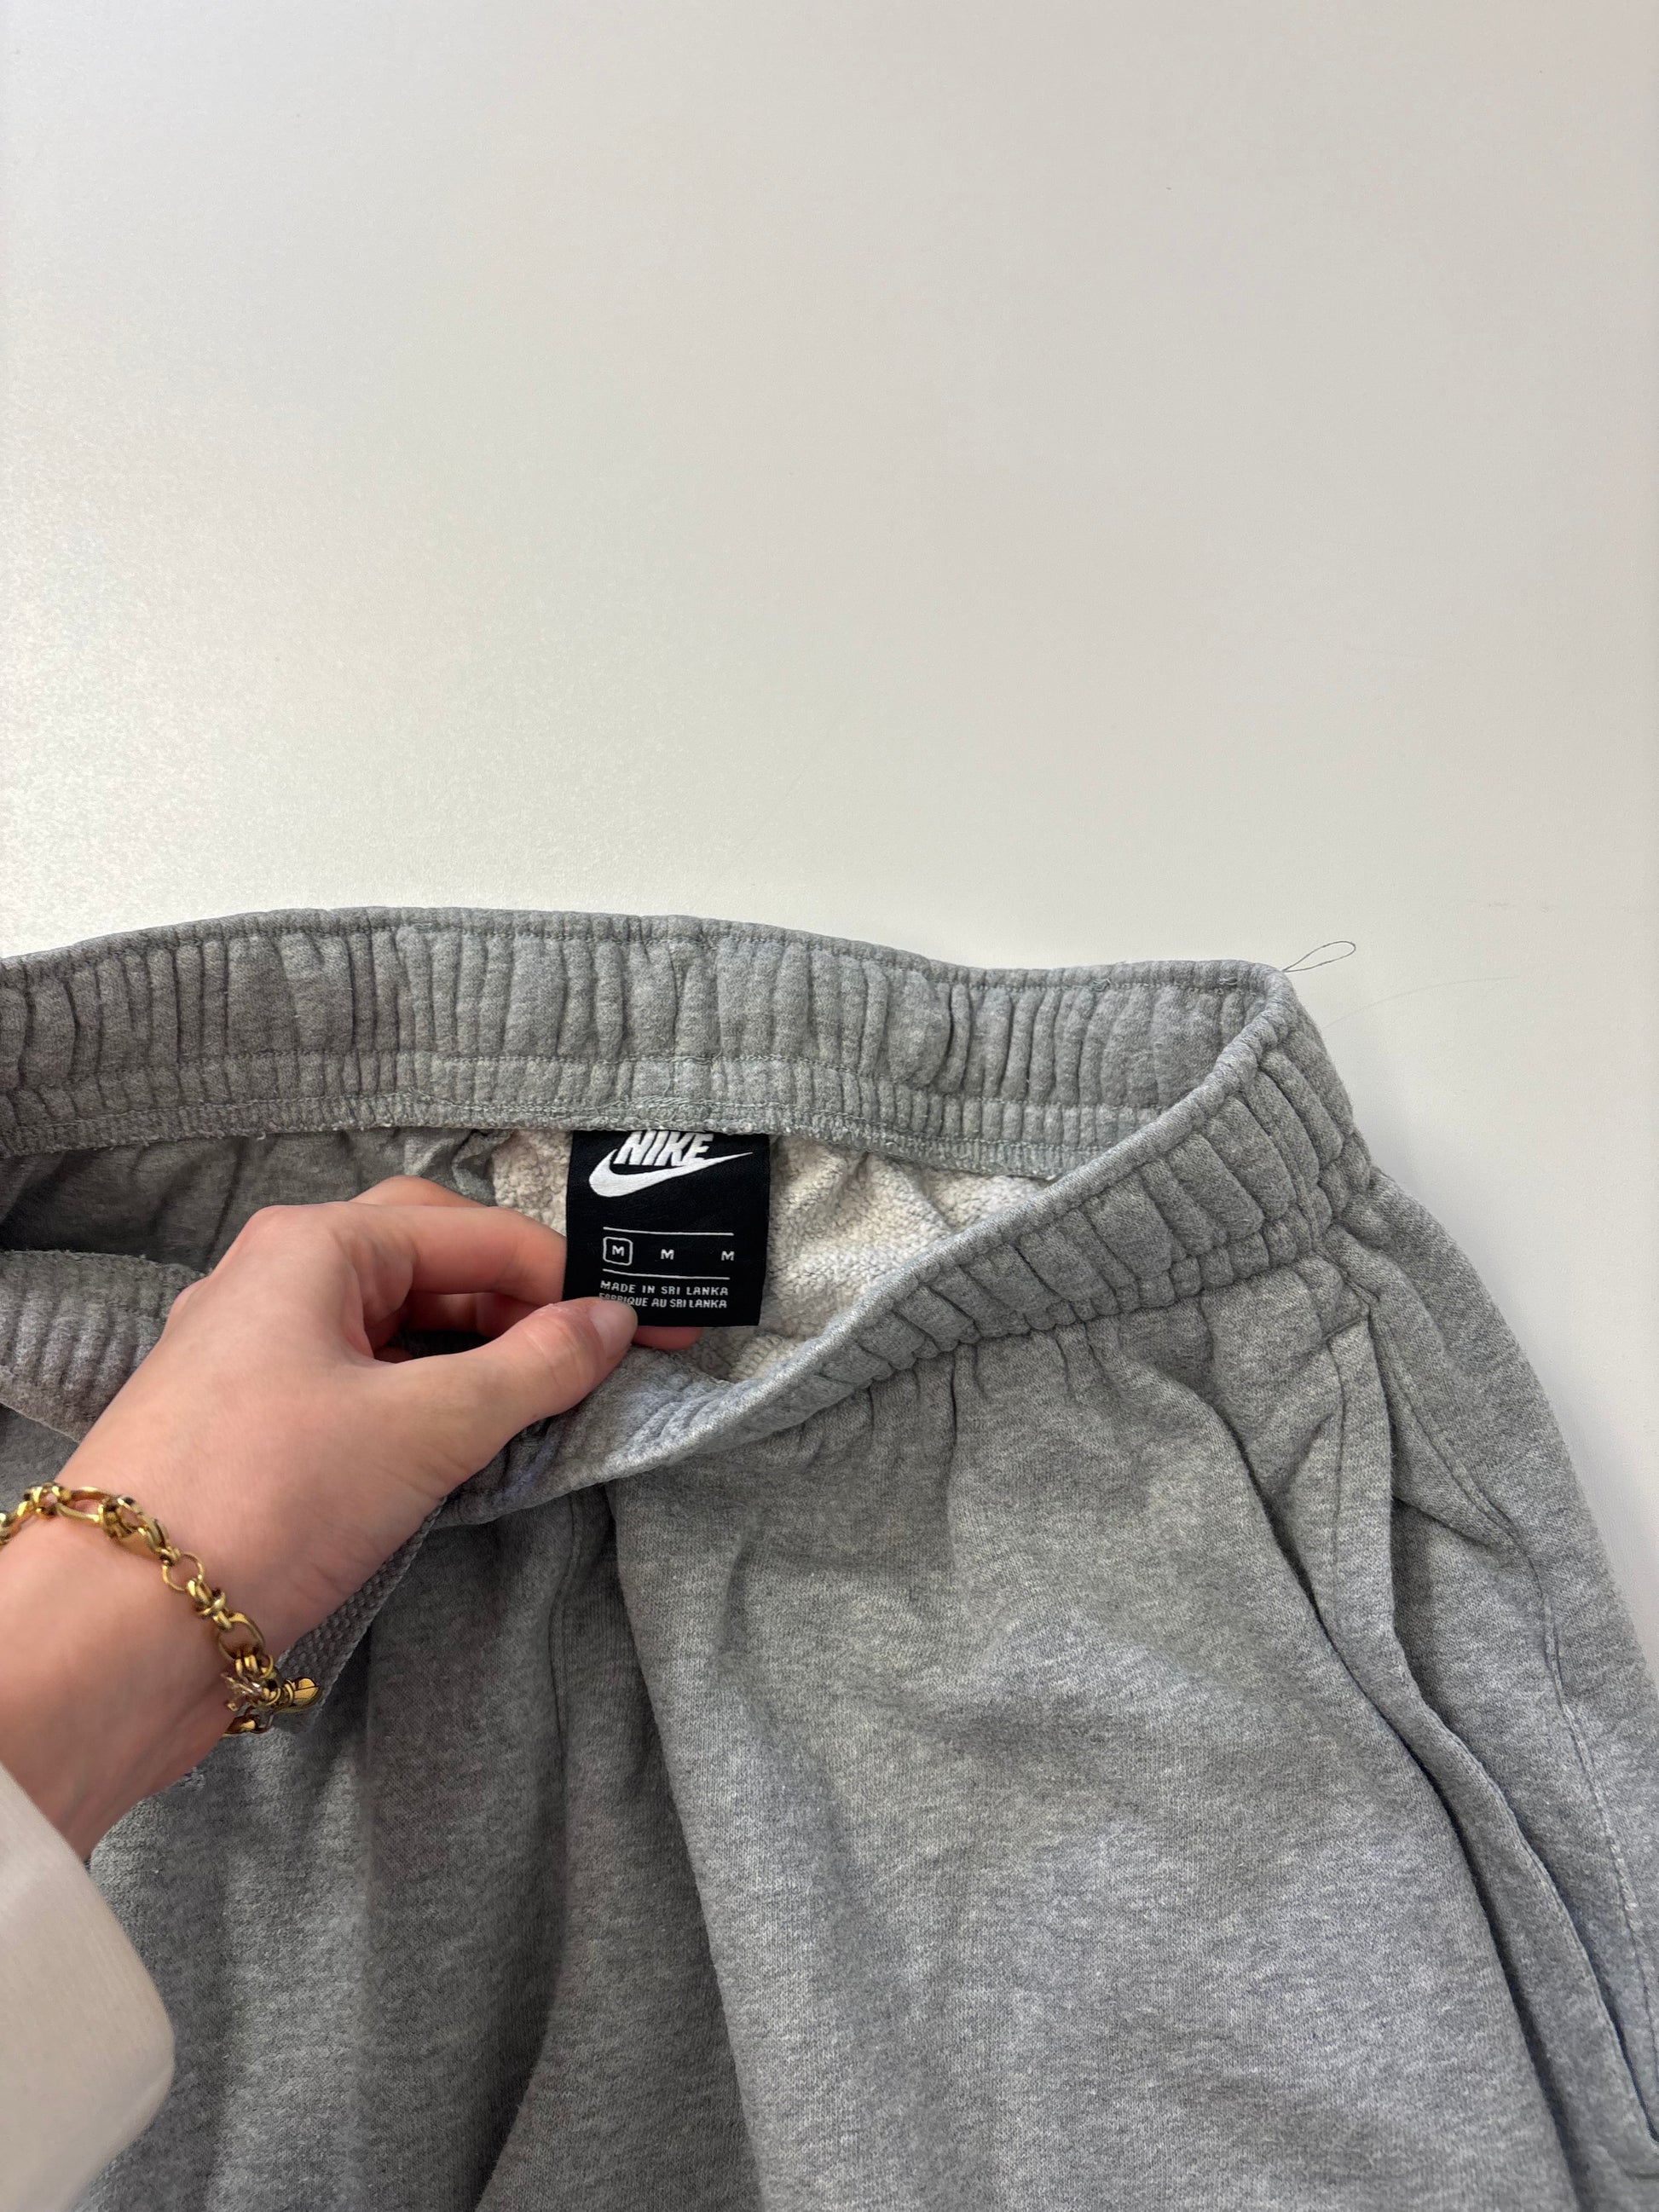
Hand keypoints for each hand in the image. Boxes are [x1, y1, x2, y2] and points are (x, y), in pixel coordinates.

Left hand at [0, 1175, 688, 1854]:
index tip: (650, 1325)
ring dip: (475, 1358)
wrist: (117, 1631)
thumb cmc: (265, 1499)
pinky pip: (361, 1382)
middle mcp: (278, 1279)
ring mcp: (256, 1352)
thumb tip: (612, 1323)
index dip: (572, 1281)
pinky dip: (425, 1401)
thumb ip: (533, 1368)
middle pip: (434, 1264)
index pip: (478, 1234)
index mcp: (315, 1245)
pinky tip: (465, 1444)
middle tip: (598, 1359)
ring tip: (546, 1406)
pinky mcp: (250, 1424)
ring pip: (395, 1328)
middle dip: (522, 1306)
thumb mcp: (426, 1426)